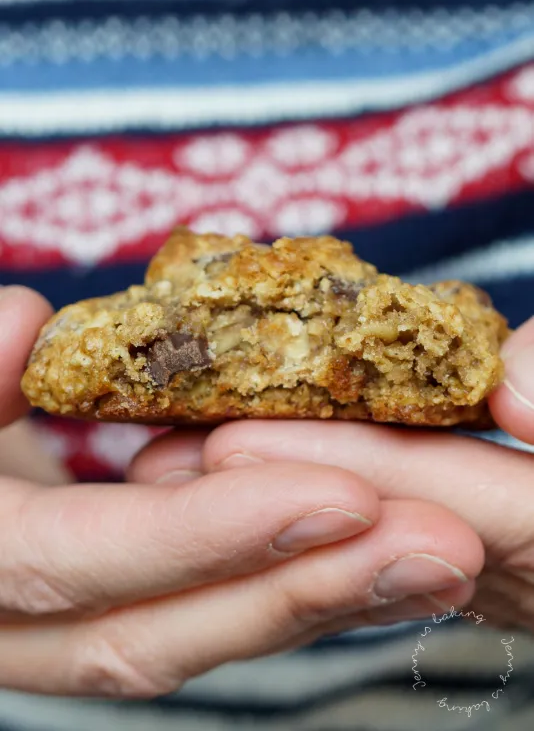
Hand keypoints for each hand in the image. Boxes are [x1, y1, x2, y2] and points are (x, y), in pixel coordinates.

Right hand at [0, 286, 482, 696]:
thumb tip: (22, 318)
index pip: (77, 561)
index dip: (202, 536)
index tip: (338, 498)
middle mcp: (17, 623)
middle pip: (155, 635)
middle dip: (302, 595)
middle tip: (438, 551)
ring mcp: (72, 628)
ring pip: (198, 639)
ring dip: (323, 603)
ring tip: (437, 561)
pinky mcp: (125, 605)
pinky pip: (212, 617)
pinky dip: (297, 593)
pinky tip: (376, 562)